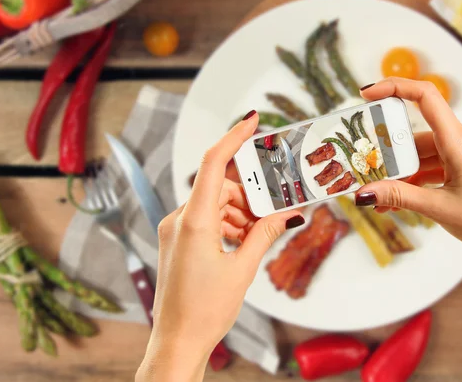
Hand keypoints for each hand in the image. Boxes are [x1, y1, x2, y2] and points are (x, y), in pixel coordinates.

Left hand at [136, 111, 303, 381]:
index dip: (233, 137)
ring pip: (213, 203)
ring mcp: (174, 230)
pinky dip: (226, 222)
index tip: (252, 121)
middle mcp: (178, 220)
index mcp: (193, 221)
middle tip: (273, 208)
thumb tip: (287, 215)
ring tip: (259, 232)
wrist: (177, 341)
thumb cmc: (205, 311)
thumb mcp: (242, 270)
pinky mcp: (175, 240)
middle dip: (249, 194)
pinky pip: (204, 218)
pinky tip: (242, 240)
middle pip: (220, 187)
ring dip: (239, 211)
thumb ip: (265, 235)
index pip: (214, 164)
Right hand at [355, 78, 461, 258]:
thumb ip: (398, 197)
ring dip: (400, 175)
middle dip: (388, 154)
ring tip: (379, 198)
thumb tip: (363, 193)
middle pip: (414, 136)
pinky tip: (397, 202)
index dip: (394, 88)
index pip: (425, 97)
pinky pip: (432, 167)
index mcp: (459, 141)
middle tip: (364, 168)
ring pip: (421, 155)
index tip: (367, 95)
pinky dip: (414, 181)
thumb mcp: (438, 209)